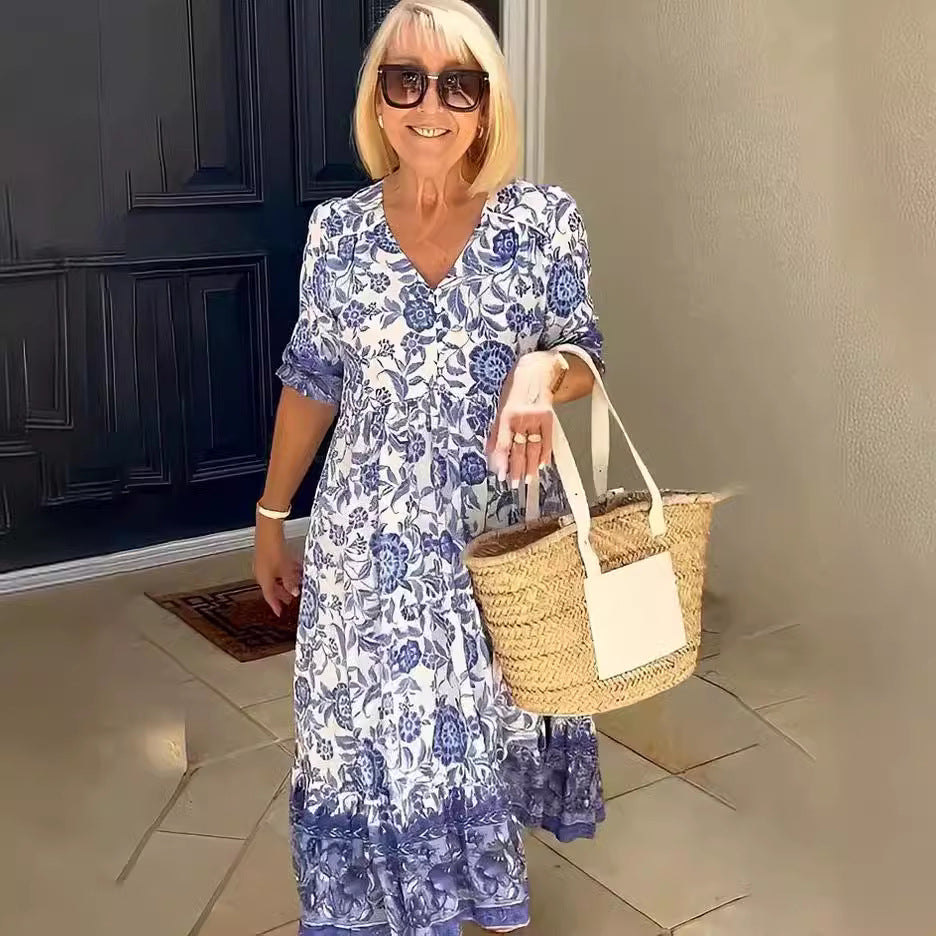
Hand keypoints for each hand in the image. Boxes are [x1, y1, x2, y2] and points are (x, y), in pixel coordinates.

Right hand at [253, 515, 300, 616]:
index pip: (269, 596)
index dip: (275, 605)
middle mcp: (261, 573)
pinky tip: (295, 568)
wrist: (268, 531)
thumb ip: (290, 582)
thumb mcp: (285, 569)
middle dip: (281, 593)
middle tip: (289, 599)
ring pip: (275, 576)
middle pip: (272, 587)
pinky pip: (277, 567)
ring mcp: (263, 563)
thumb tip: (294, 592)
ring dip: (285, 581)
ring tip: (296, 584)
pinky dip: (285, 571)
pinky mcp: (267, 554)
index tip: (279, 612)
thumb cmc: (275, 551)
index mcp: (263, 579)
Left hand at [486, 351, 562, 486]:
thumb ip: (496, 433)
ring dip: (531, 466)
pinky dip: (545, 454)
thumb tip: (491, 454)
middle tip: (514, 484)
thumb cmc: (514, 390)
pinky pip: (547, 441)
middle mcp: (522, 418)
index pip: (504, 444)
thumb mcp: (500, 408)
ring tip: (528, 480)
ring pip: (534, 448)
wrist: (535, 372)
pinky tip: (542, 465)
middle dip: (517, 469)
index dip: (502, 462)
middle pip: (520, 449)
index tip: (501, 476)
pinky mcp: (549, 418)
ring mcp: (537, 419)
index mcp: (507, 416)